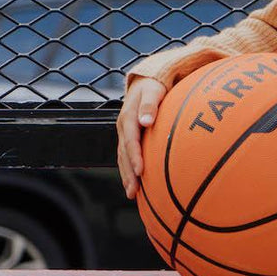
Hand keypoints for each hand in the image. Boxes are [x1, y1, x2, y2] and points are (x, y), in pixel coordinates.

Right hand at [117, 75, 165, 200]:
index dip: (134, 156)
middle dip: (128, 174)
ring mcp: (124, 133)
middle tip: (134, 192)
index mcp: (128, 118)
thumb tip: (146, 121)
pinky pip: (126, 156)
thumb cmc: (153, 86)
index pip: (130, 141)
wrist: (145, 82)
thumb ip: (150, 104)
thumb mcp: (153, 90)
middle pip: (124, 154)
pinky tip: (135, 183)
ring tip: (132, 194)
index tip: (140, 171)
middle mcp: (123, 127)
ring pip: (122, 158)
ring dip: (126, 176)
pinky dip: (128, 170)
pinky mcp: (128, 137)